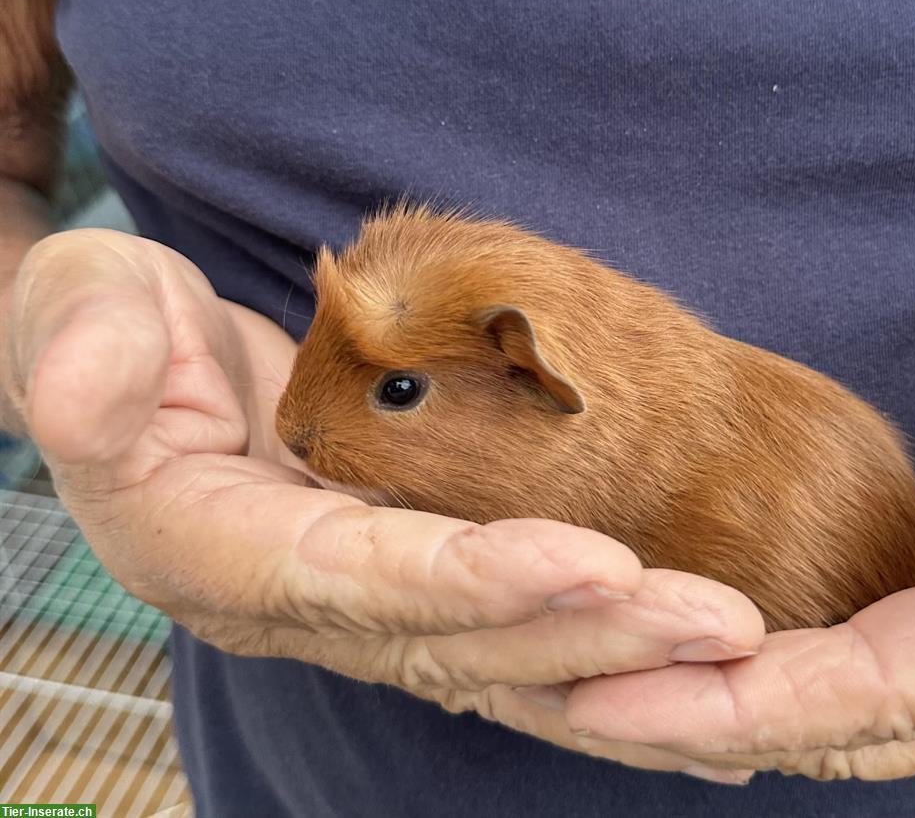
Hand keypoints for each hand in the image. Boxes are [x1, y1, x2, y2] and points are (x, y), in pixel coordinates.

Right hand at [2, 229, 764, 778]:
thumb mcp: (80, 316)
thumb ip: (79, 347)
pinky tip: (701, 690)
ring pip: (504, 660)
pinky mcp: (411, 585)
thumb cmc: (113, 330)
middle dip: (593, 637)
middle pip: (459, 643)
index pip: (361, 581)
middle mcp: (305, 603)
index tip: (597, 560)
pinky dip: (604, 667)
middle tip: (725, 623)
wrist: (146, 367)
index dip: (471, 578)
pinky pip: (514, 640)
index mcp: (224, 551)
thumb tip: (81, 382)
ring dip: (623, 663)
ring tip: (742, 651)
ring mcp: (366, 604)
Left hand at [538, 226, 914, 781]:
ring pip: (838, 699)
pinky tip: (682, 640)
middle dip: (696, 718)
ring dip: (712, 699)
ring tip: (585, 680)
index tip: (614, 698)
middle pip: (844, 719)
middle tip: (553, 693)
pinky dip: (760, 658)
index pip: (886, 689)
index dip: (745, 703)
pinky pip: (848, 650)